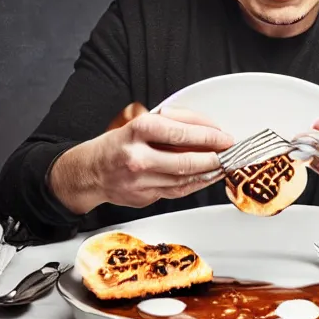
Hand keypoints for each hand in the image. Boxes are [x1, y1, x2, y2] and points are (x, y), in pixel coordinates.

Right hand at [49, 105, 233, 213]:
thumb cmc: (116, 144)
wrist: (88, 172)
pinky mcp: (145, 197)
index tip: (224, 136)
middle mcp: (138, 157)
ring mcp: (141, 181)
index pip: (181, 133)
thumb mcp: (139, 122)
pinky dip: (196, 184)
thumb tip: (205, 126)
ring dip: (209, 172)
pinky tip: (207, 177)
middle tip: (230, 152)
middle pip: (186, 160)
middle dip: (214, 157)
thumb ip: (171, 121)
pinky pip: (178, 191)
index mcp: (137, 131)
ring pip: (185, 179)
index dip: (208, 136)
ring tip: (223, 164)